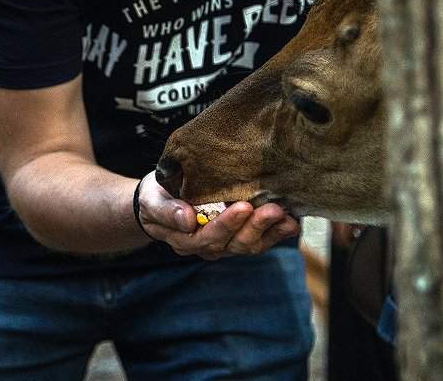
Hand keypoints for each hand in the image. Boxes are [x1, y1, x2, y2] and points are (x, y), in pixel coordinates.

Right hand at [135, 171, 299, 259]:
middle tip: (272, 209)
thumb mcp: (152, 200)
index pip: (206, 237)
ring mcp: (223, 244)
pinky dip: (275, 234)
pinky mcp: (237, 238)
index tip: (242, 207)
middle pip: (232, 244)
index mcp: (183, 239)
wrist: (162, 199)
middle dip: (254, 227)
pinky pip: (258, 241)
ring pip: (248, 245)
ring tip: (286, 218)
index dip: (225, 224)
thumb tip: (187, 220)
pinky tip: (290, 224)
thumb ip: (166, 210)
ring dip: (269, 232)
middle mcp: (205, 247)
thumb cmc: (157, 196)